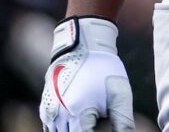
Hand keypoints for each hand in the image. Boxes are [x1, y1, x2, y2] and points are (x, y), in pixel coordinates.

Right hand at [39, 17, 134, 131]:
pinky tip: (75, 123)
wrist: (82, 45)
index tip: (101, 128)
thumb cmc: (104, 69)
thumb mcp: (119, 95)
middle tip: (97, 124)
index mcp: (79, 113)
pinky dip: (60, 129)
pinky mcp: (45, 106)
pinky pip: (49, 128)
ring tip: (88, 122)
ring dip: (71, 131)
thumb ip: (123, 122)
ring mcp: (50, 111)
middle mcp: (59, 115)